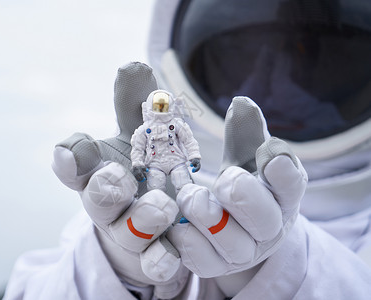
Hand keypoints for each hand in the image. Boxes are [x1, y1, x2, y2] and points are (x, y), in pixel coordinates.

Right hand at [51, 62, 189, 297]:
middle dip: (103, 188)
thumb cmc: (143, 164)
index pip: (74, 160)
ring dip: (142, 219)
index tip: (70, 151)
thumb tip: (133, 65)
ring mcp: (130, 231)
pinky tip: (171, 255)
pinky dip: (160, 260)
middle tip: (116, 177)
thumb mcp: (141, 132)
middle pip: (97, 198)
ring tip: (163, 206)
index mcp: (99, 167)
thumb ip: (136, 103)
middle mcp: (108, 201)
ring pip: (128, 231)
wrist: (158, 216)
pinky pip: (153, 263)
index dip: (70, 157)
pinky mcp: (153, 255)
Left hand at [167, 96, 306, 277]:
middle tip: (225, 180)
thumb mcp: (244, 155)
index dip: (283, 170)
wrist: (229, 223)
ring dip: (209, 219)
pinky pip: (203, 262)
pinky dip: (188, 243)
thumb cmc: (241, 182)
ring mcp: (242, 251)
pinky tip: (177, 225)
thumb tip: (241, 103)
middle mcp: (268, 227)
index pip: (292, 184)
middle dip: (243, 197)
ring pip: (233, 245)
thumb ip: (244, 131)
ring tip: (190, 197)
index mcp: (281, 195)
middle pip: (265, 220)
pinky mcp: (215, 265)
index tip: (269, 152)